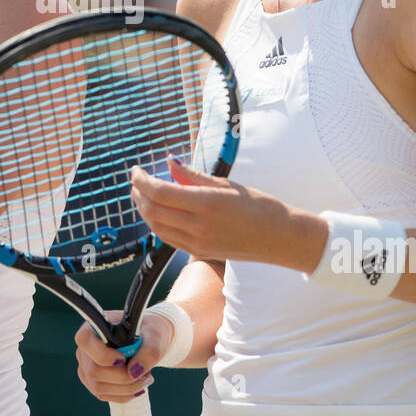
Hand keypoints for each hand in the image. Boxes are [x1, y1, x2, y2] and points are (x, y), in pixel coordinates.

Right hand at [74, 309, 170, 403]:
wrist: (147, 341)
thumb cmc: (148, 332)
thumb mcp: (154, 335)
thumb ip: (149, 351)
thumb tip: (135, 372)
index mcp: (94, 328)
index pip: (85, 341)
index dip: (102, 354)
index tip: (123, 358)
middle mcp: (85, 348)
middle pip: (93, 371)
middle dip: (122, 377)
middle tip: (145, 373)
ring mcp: (86, 367)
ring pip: (99, 387)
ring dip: (126, 388)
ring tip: (145, 379)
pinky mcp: (92, 382)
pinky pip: (104, 395)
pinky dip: (124, 394)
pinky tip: (138, 386)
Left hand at [131, 157, 292, 262]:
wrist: (280, 238)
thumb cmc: (259, 206)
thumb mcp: (227, 184)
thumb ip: (194, 176)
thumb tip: (170, 162)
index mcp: (208, 203)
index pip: (161, 192)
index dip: (142, 181)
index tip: (136, 170)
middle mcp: (200, 226)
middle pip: (154, 211)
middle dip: (138, 194)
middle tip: (135, 180)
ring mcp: (198, 243)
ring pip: (157, 228)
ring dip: (144, 210)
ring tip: (141, 194)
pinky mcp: (200, 253)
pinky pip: (168, 239)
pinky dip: (156, 224)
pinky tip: (156, 212)